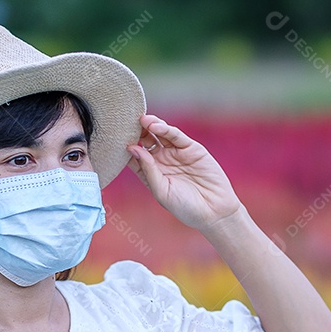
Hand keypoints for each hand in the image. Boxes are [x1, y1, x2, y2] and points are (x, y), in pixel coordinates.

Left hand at [125, 114, 243, 231]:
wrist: (214, 211)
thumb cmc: (185, 207)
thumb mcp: (161, 191)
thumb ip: (148, 170)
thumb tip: (133, 149)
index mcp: (151, 174)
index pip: (134, 157)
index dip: (127, 148)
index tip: (116, 140)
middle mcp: (162, 161)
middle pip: (145, 142)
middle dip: (137, 132)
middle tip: (128, 124)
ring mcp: (176, 154)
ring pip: (159, 135)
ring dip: (149, 126)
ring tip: (141, 120)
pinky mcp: (191, 149)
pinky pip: (176, 136)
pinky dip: (166, 129)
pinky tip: (155, 125)